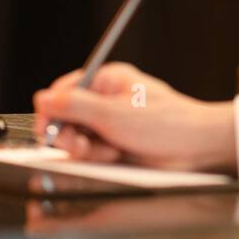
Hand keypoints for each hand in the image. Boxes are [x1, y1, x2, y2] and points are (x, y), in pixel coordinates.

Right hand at [32, 62, 237, 172]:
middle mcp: (104, 100)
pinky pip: (91, 152)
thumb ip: (74, 106)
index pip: (63, 92)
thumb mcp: (114, 114)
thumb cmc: (165, 122)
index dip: (52, 112)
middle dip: (70, 135)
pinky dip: (98, 157)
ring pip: (77, 138)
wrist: (196, 147)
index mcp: (104, 81)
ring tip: (108, 152)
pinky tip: (115, 156)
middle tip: (82, 146)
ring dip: (86, 149)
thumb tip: (42, 98)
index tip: (49, 130)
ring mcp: (109, 124)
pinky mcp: (115, 145)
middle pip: (66, 117)